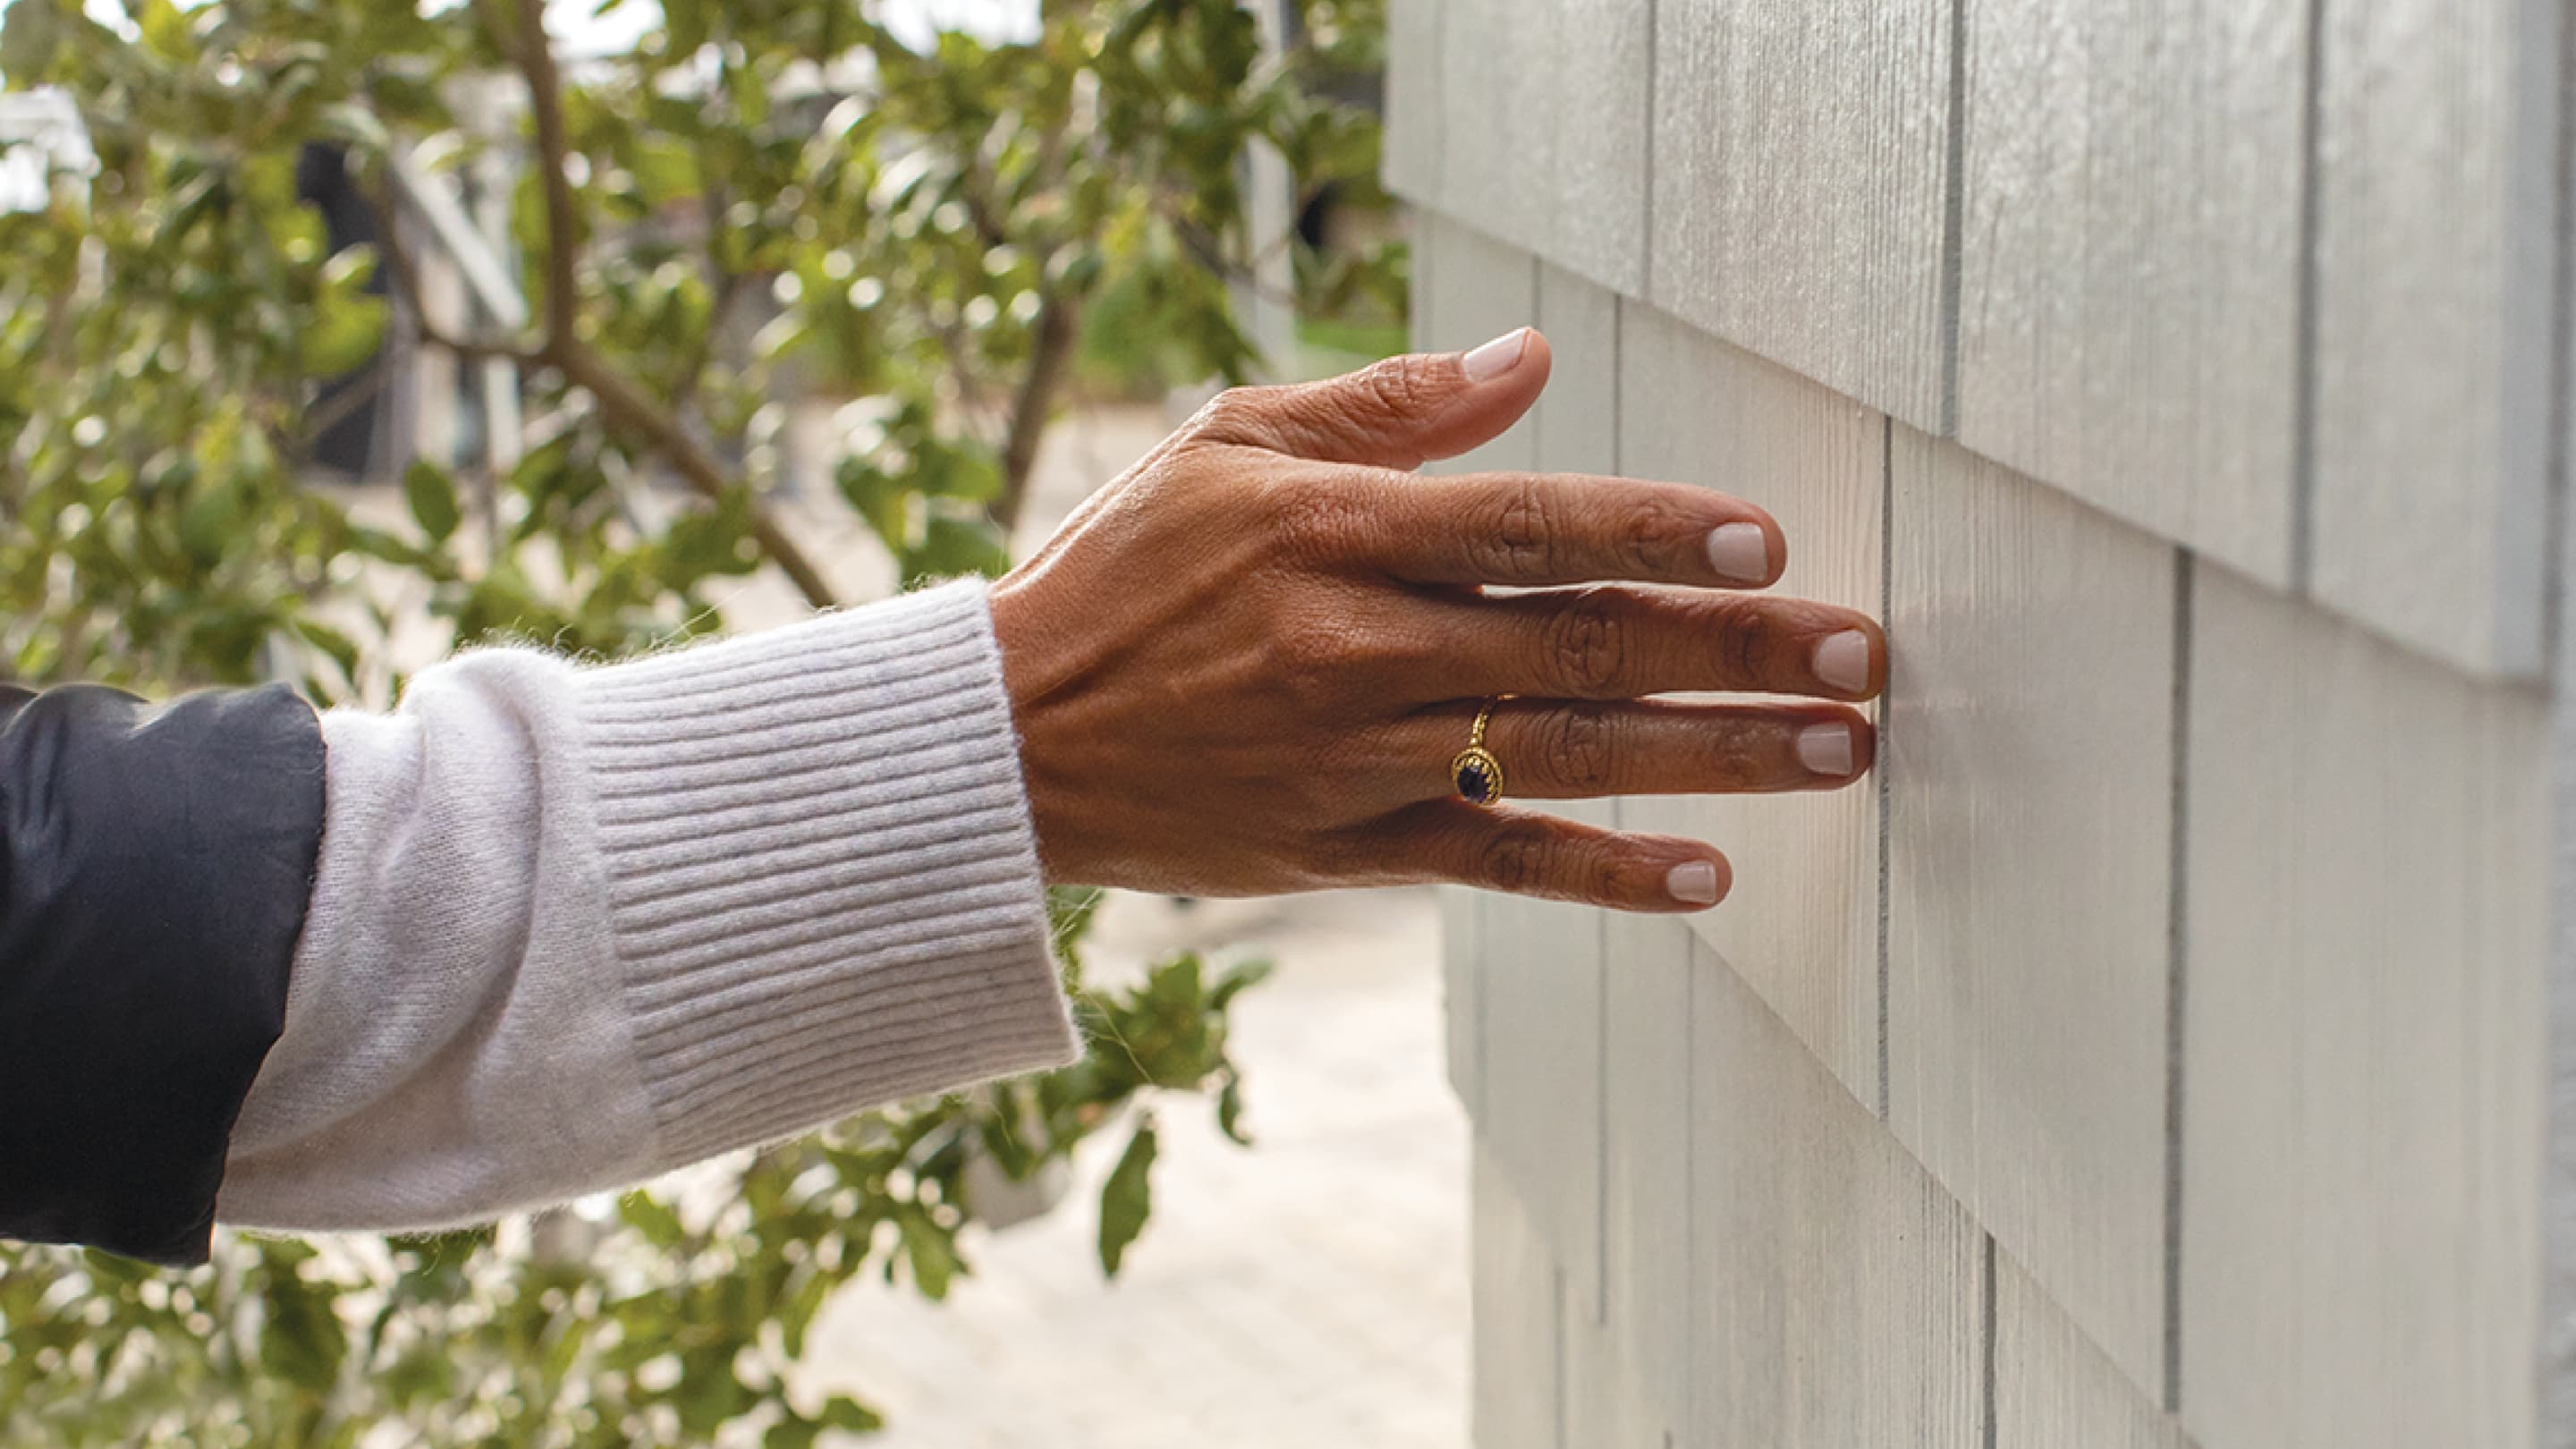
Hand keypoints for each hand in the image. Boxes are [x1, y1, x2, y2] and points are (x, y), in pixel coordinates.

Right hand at [987, 328, 1884, 912]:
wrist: (1015, 740)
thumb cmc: (1124, 570)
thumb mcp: (1229, 445)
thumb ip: (1387, 407)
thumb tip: (1528, 357)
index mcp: (1338, 533)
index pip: (1530, 523)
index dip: (1656, 529)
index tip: (1770, 538)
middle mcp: (1363, 647)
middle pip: (1583, 643)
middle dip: (1737, 648)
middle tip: (1862, 653)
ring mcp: (1362, 757)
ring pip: (1567, 755)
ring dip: (1715, 758)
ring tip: (1837, 750)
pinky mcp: (1351, 850)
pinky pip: (1499, 864)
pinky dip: (1602, 875)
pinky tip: (1707, 883)